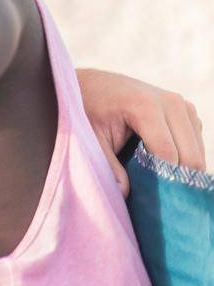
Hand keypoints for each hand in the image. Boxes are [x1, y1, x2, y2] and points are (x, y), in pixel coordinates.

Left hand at [76, 68, 204, 194]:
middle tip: (157, 197)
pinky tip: (161, 165)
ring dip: (181, 170)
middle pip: (190, 156)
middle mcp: (171, 102)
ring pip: (197, 152)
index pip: (168, 154)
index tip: (151, 199)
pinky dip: (184, 159)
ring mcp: (184, 106)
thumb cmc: (88, 111)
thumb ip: (108, 165)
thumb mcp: (90, 137)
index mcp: (145, 105)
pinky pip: (195, 145)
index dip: (162, 181)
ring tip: (155, 180)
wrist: (93, 85)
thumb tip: (124, 194)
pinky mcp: (189, 113)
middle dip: (175, 179)